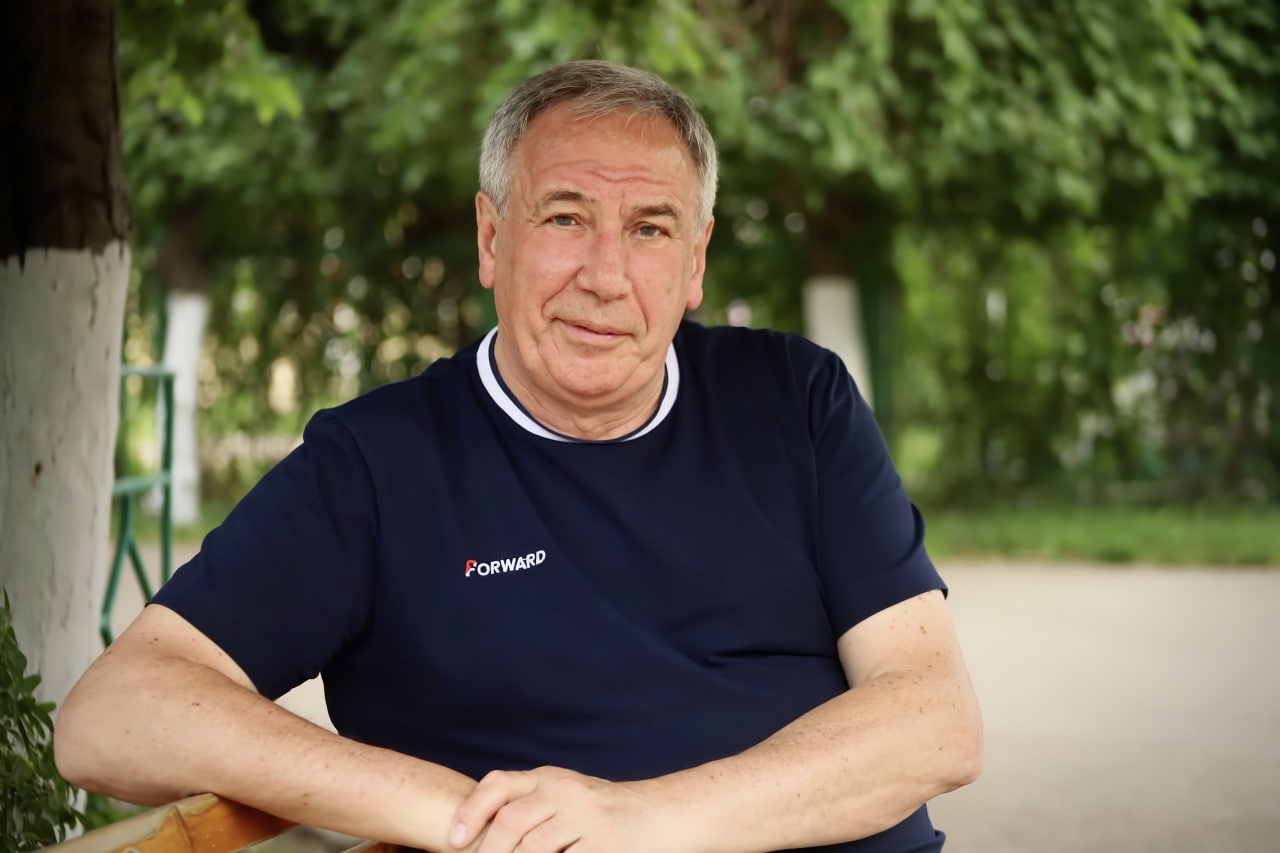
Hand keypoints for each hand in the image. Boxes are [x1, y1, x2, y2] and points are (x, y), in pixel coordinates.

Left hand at [448, 765, 685, 852]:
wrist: (665, 814)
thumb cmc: (611, 813)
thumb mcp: (570, 796)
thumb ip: (535, 805)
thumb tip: (485, 829)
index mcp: (550, 779)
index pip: (499, 785)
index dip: (472, 812)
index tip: (454, 841)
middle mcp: (565, 791)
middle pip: (510, 821)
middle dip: (489, 852)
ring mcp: (585, 817)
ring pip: (532, 848)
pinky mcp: (604, 843)